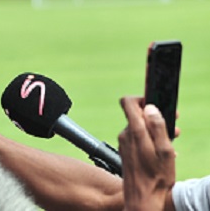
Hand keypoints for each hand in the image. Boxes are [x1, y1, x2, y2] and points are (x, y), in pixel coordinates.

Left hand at [118, 96, 175, 210]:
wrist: (142, 198)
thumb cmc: (156, 177)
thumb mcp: (164, 151)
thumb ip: (157, 127)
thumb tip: (150, 107)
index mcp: (134, 132)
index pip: (128, 102)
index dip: (142, 99)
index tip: (156, 104)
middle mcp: (125, 135)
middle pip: (137, 116)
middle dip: (155, 119)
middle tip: (174, 127)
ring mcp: (124, 143)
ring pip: (139, 129)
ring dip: (154, 132)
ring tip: (170, 143)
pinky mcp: (126, 152)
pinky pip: (137, 140)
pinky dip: (149, 142)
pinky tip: (161, 153)